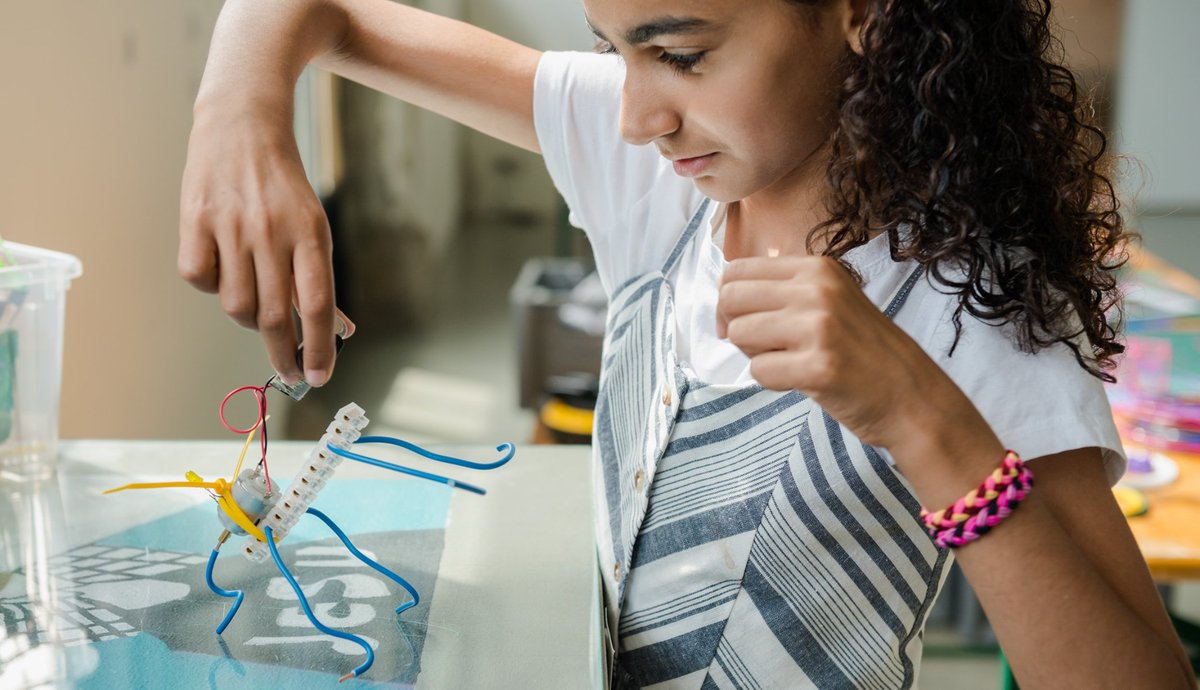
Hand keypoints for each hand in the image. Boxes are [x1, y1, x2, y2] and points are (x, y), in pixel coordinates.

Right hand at [178, 109, 351, 385]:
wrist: (243, 126)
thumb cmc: (284, 188)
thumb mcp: (314, 226)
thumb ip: (317, 277)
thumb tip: (337, 331)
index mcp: (309, 232)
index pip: (316, 305)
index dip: (319, 347)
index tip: (319, 375)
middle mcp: (270, 231)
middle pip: (274, 316)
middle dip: (285, 354)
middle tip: (291, 372)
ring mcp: (230, 226)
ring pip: (236, 305)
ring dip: (249, 320)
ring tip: (257, 306)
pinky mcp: (194, 220)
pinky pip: (200, 280)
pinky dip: (212, 287)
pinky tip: (222, 270)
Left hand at [717, 256, 952, 449]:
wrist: (912, 396)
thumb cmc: (863, 352)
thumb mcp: (832, 300)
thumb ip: (786, 289)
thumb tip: (727, 286)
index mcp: (817, 268)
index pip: (736, 271)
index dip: (729, 302)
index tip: (742, 323)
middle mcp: (817, 289)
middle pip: (730, 298)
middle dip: (735, 328)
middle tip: (762, 348)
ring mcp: (820, 326)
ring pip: (740, 334)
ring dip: (756, 356)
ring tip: (790, 363)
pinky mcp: (819, 366)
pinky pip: (759, 371)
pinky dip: (772, 382)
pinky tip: (801, 381)